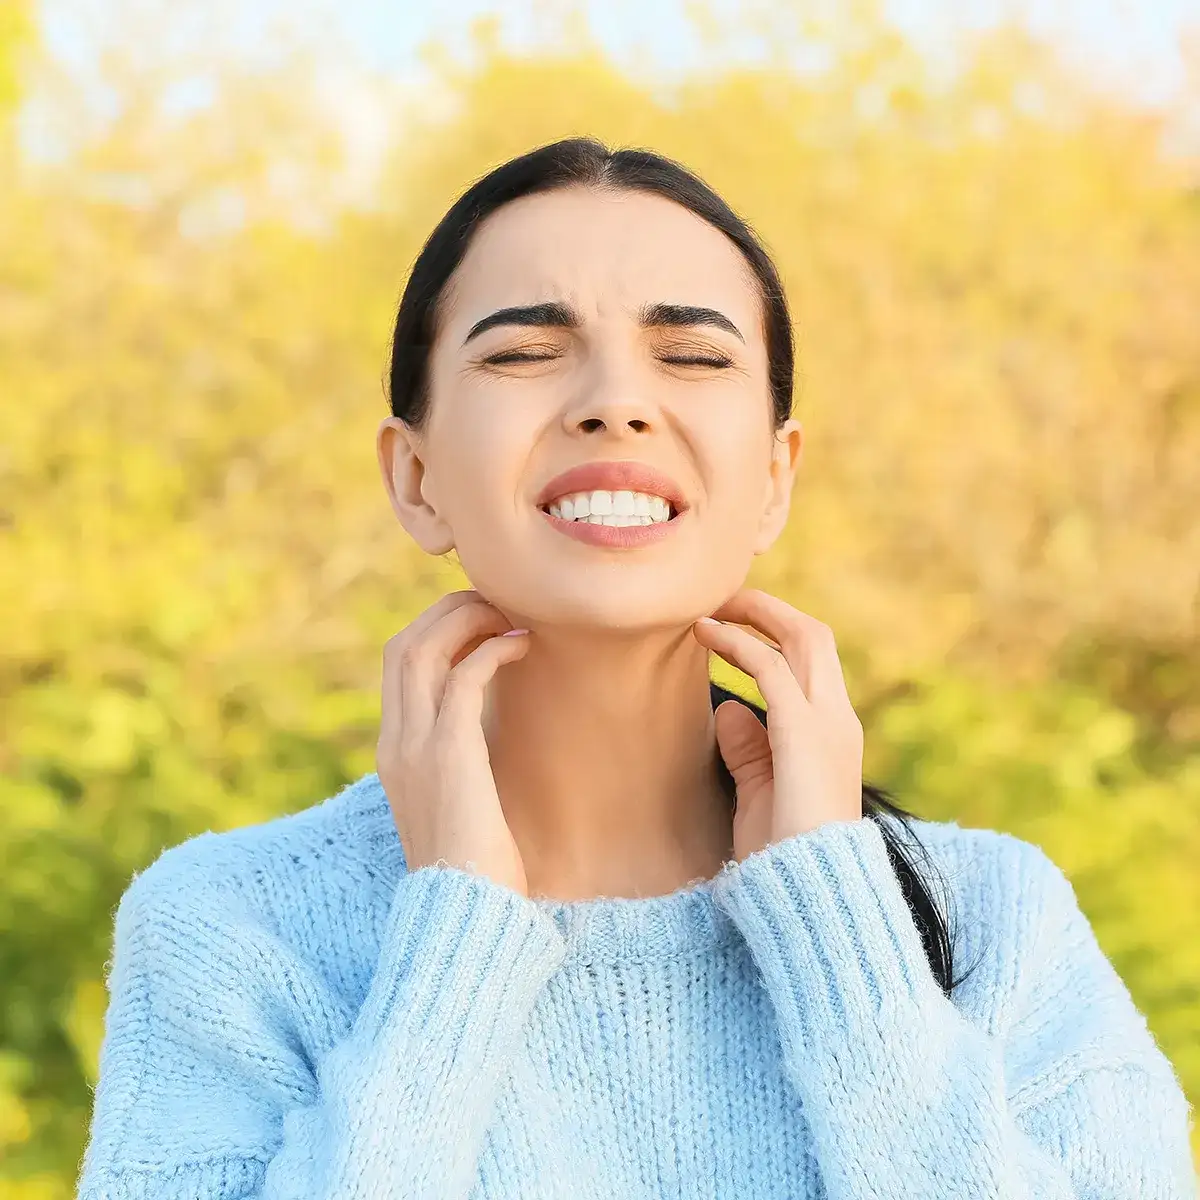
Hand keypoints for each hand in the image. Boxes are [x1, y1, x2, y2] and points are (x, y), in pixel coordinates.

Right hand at [377, 589, 531, 894]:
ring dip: (467, 620)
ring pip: (423, 648)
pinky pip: (463, 676)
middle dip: (447, 613)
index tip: (479, 622)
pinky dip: (492, 650)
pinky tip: (524, 649)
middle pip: (403, 645)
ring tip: (509, 616)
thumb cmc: (475, 872)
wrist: (465, 917)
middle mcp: (395, 743)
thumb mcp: (457, 811)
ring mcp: (415, 746)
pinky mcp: (449, 753)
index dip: (435, 630)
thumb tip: (486, 748)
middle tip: (495, 606)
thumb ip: (458, 771)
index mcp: (394, 754)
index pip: (398, 666)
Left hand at [691, 588, 863, 861]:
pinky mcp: (804, 733)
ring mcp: (827, 723)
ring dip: (754, 613)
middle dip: (768, 609)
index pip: (813, 661)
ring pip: (802, 638)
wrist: (808, 895)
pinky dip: (737, 644)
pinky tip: (705, 635)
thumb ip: (750, 750)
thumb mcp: (760, 793)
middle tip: (720, 597)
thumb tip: (729, 709)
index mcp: (832, 732)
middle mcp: (838, 719)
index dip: (775, 633)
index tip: (730, 621)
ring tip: (708, 605)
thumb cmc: (782, 856)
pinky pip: (771, 669)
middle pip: (814, 636)